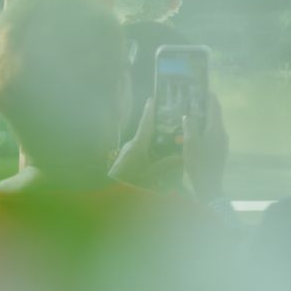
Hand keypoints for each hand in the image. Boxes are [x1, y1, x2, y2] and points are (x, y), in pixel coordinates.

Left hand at [110, 94, 228, 202]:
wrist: (108, 192)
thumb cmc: (129, 181)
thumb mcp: (150, 174)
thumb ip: (167, 164)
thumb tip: (182, 156)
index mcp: (138, 144)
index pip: (146, 123)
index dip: (150, 110)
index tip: (153, 98)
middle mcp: (132, 144)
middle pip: (147, 132)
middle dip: (159, 128)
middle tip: (173, 126)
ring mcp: (127, 151)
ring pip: (144, 143)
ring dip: (155, 143)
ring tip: (169, 145)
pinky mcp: (126, 159)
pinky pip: (141, 151)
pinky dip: (150, 151)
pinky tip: (158, 159)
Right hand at [186, 92, 228, 203]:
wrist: (210, 184)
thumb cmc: (199, 162)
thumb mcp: (190, 143)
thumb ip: (190, 126)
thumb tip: (188, 115)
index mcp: (216, 129)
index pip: (214, 108)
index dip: (210, 97)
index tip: (204, 88)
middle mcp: (222, 133)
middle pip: (215, 116)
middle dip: (206, 107)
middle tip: (194, 100)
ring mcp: (222, 142)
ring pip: (214, 125)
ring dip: (205, 118)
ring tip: (192, 114)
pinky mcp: (220, 150)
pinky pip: (213, 134)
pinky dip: (205, 129)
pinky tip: (196, 132)